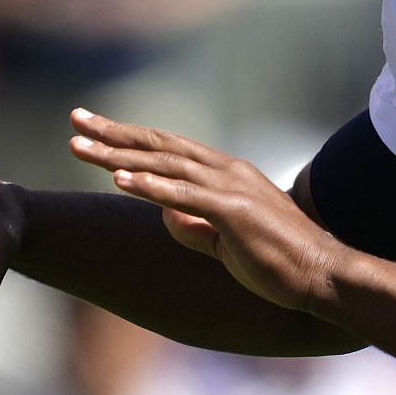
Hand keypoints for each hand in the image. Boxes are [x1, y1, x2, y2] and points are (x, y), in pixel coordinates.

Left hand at [66, 107, 336, 312]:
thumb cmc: (277, 261)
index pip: (169, 149)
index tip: (93, 130)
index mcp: (227, 174)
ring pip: (166, 164)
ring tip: (81, 147)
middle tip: (75, 120)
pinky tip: (120, 179)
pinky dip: (152, 185)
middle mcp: (228, 171)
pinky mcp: (235, 211)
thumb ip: (195, 226)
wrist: (320, 274)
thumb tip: (165, 215)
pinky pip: (186, 194)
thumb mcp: (226, 241)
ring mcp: (233, 187)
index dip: (129, 138)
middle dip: (114, 133)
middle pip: (161, 146)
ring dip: (120, 155)